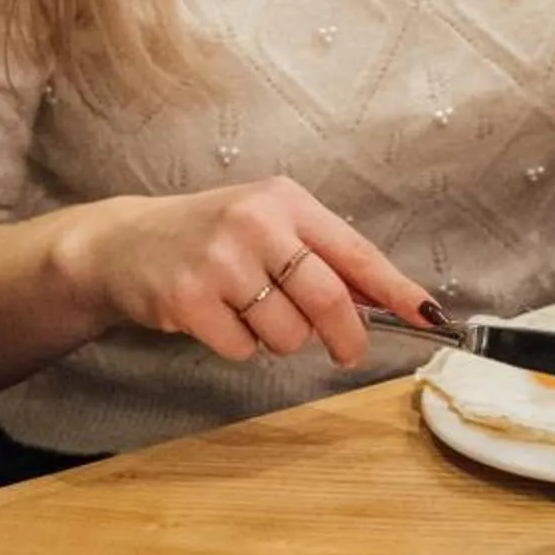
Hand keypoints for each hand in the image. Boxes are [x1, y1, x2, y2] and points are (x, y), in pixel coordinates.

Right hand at [47, 176, 438, 368]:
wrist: (125, 244)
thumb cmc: (210, 236)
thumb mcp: (268, 225)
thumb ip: (321, 257)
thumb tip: (383, 299)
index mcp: (286, 202)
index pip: (355, 251)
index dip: (396, 289)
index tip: (429, 316)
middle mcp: (255, 223)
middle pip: (328, 298)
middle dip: (346, 335)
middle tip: (348, 352)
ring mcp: (220, 261)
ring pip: (287, 332)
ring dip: (280, 339)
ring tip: (250, 311)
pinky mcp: (189, 299)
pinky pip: (244, 348)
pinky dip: (241, 347)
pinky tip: (217, 319)